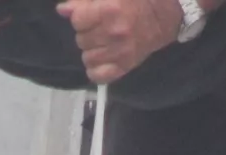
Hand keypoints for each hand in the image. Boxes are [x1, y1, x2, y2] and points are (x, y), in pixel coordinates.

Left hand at [60, 0, 182, 82]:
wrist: (163, 15)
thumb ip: (84, 0)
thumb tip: (62, 10)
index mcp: (109, 10)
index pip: (77, 20)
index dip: (81, 17)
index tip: (91, 15)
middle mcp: (113, 33)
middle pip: (81, 40)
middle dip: (87, 33)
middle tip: (100, 27)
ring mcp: (120, 52)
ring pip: (87, 58)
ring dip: (91, 50)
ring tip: (102, 42)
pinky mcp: (125, 66)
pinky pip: (98, 76)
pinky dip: (96, 69)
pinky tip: (102, 59)